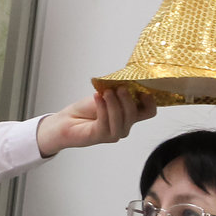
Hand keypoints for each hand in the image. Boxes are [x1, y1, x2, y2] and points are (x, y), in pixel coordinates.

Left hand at [34, 88, 155, 156]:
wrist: (66, 121)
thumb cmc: (86, 109)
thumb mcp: (106, 94)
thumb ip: (119, 89)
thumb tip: (129, 79)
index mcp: (128, 115)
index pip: (149, 112)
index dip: (150, 101)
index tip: (141, 90)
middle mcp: (124, 126)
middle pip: (135, 114)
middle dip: (127, 99)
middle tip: (118, 88)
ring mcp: (113, 133)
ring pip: (122, 119)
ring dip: (114, 103)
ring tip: (105, 92)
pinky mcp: (100, 136)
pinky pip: (106, 122)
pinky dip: (103, 107)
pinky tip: (97, 97)